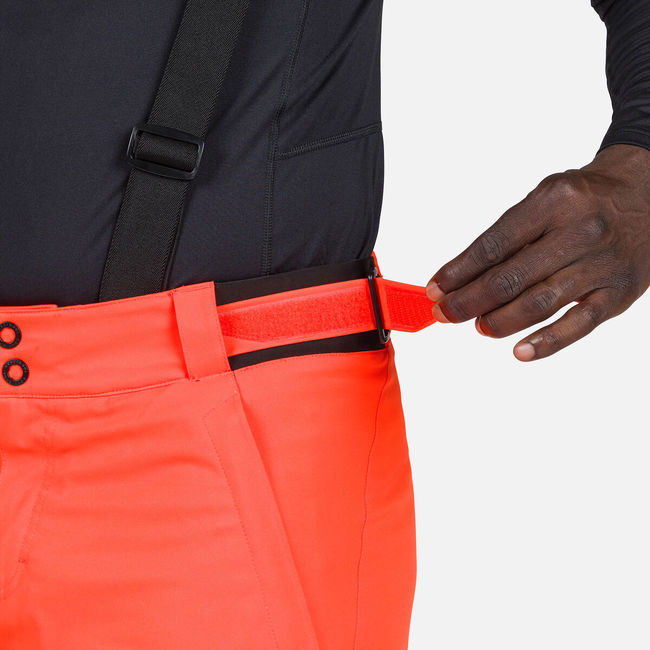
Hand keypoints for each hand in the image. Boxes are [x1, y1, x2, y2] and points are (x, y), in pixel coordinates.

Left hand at [426, 144, 649, 360]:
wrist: (647, 193)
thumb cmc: (585, 199)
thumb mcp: (545, 199)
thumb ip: (511, 236)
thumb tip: (464, 278)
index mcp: (553, 202)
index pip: (493, 245)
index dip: (458, 272)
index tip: (436, 288)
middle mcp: (579, 231)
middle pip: (511, 277)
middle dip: (469, 301)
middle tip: (446, 313)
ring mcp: (601, 264)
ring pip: (539, 303)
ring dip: (500, 321)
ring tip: (479, 326)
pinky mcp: (618, 293)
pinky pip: (579, 325)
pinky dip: (546, 342)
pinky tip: (519, 352)